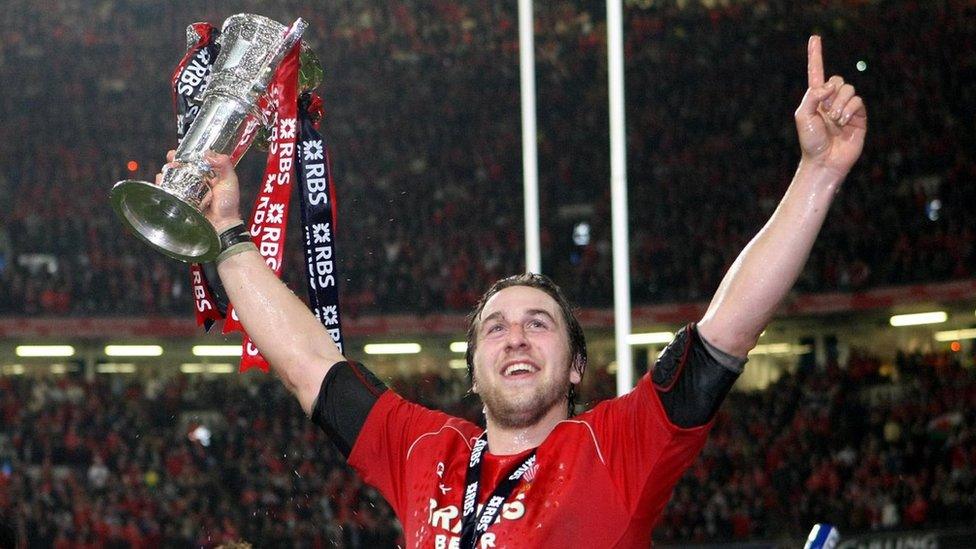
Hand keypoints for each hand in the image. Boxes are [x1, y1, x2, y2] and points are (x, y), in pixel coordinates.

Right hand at [156, 150, 242, 232]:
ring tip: (168, 168)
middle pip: (181, 168)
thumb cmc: (228, 206)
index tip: (183, 150)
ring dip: (167, 170)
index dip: (188, 154)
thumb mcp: (230, 181)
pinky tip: (161, 179)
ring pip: (172, 177)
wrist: (221, 225)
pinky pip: (167, 190)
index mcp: (208, 176)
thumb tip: (209, 154)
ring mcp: (186, 192)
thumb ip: (224, 165)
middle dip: (174, 160)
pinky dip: (161, 183)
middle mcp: (196, 183)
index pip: (195, 161)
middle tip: (172, 157)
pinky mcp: (179, 201)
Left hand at [794, 36, 866, 177]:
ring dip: (840, 104)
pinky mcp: (859, 117)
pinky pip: (858, 101)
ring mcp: (846, 108)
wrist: (824, 161)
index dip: (816, 55)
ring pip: (849, 89)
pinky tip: (844, 122)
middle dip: (832, 92)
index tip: (815, 38)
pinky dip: (850, 110)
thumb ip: (812, 96)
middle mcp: (831, 101)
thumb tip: (829, 85)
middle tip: (826, 110)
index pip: (817, 72)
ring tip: (835, 120)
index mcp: (816, 99)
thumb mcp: (803, 116)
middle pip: (838, 80)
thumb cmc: (811, 141)